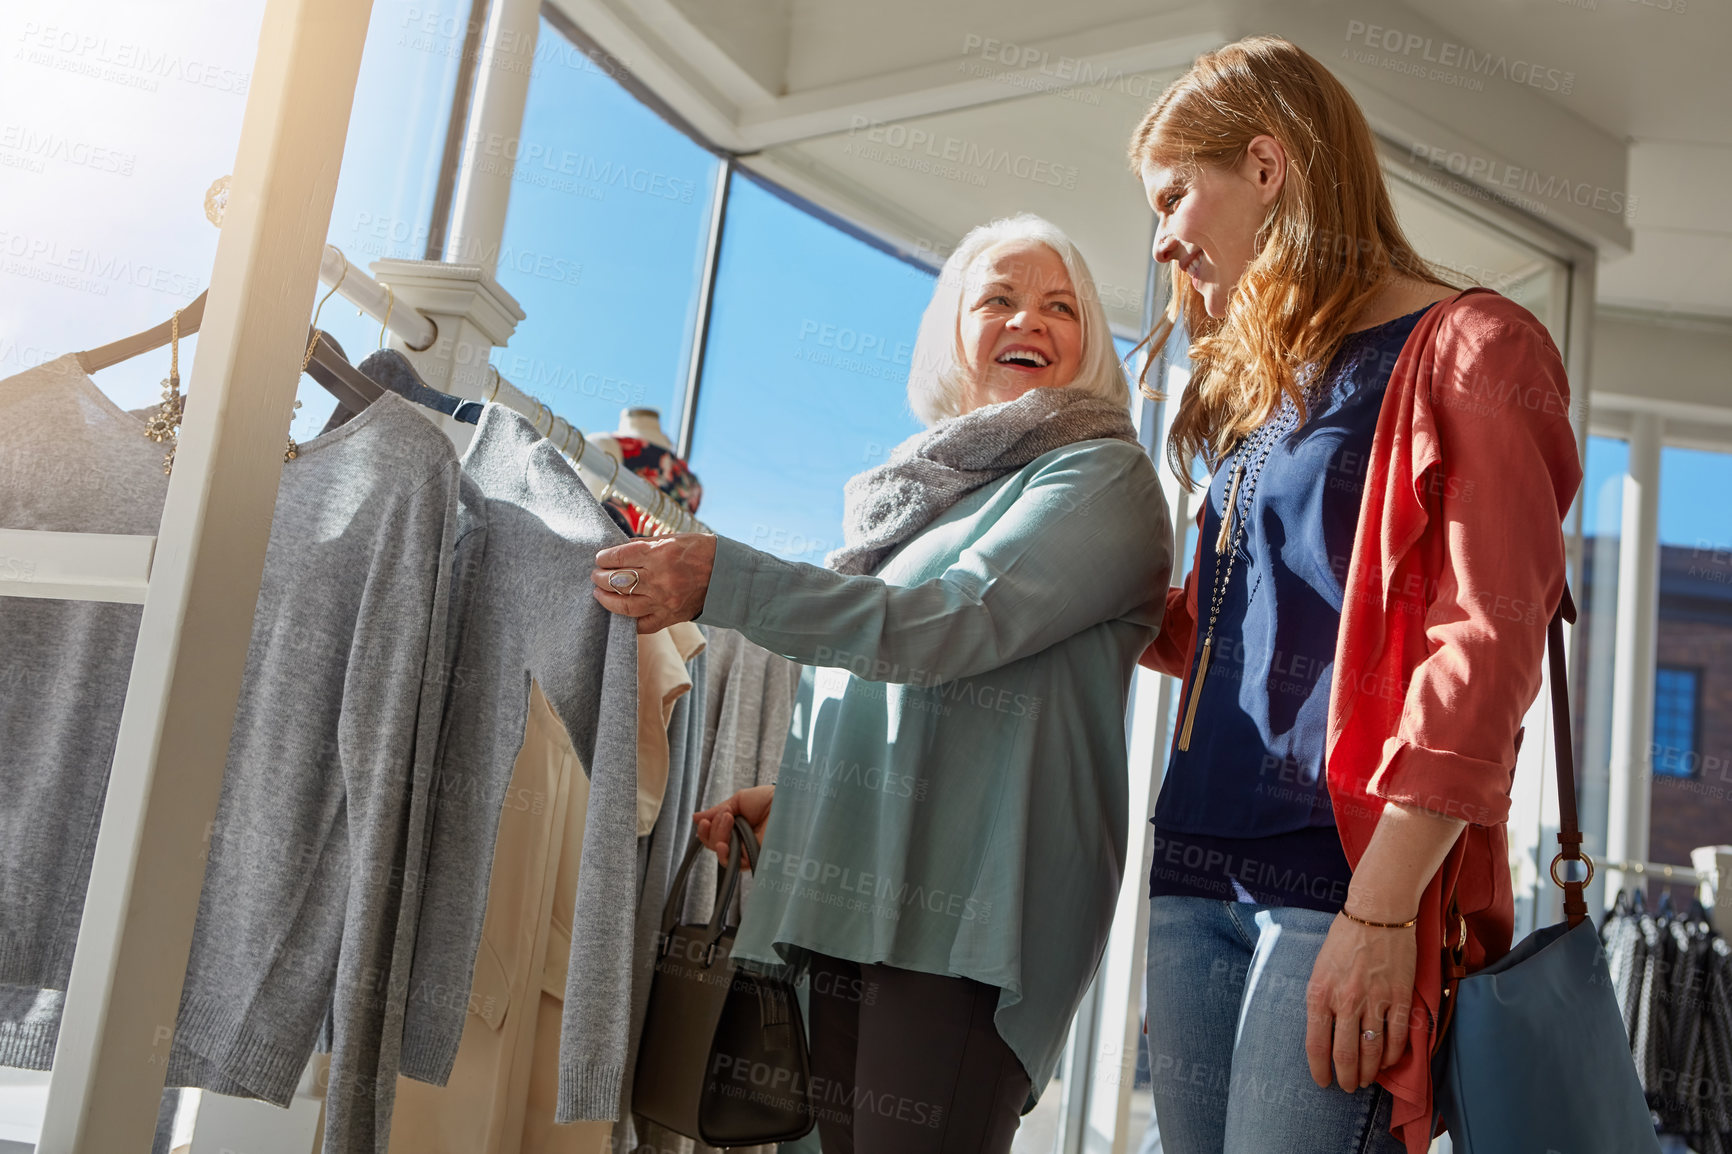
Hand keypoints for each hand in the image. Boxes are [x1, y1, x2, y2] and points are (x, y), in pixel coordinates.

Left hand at [590, 533, 716, 633]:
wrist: (729, 575)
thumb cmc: (701, 551)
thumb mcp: (673, 538)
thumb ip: (644, 545)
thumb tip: (619, 550)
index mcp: (661, 554)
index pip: (620, 557)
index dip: (605, 558)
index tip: (600, 558)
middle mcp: (660, 579)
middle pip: (617, 580)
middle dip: (601, 577)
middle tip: (596, 575)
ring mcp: (664, 601)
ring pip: (624, 605)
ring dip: (606, 599)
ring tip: (600, 592)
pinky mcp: (669, 617)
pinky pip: (641, 624)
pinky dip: (627, 619)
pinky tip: (619, 612)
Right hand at [692, 785, 773, 869]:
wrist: (789, 803)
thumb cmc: (771, 799)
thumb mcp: (739, 801)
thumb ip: (717, 811)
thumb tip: (696, 818)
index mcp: (738, 826)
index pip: (715, 835)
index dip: (707, 830)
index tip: (705, 821)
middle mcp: (742, 840)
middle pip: (714, 846)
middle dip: (713, 831)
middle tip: (725, 817)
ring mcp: (748, 851)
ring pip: (721, 855)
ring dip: (718, 838)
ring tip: (728, 822)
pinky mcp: (755, 860)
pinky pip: (733, 863)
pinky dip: (725, 853)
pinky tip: (726, 843)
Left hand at [1304, 913, 1416, 1092]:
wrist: (1377, 913)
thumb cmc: (1344, 940)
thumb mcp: (1319, 969)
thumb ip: (1321, 1001)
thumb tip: (1324, 1034)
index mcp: (1320, 993)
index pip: (1316, 1044)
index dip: (1319, 1070)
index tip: (1322, 1082)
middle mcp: (1346, 1000)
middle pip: (1346, 1055)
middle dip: (1346, 1077)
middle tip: (1347, 1086)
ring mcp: (1375, 1000)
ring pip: (1372, 1052)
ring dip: (1369, 1072)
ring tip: (1365, 1079)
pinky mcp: (1400, 998)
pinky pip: (1397, 1038)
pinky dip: (1392, 1056)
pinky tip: (1386, 1061)